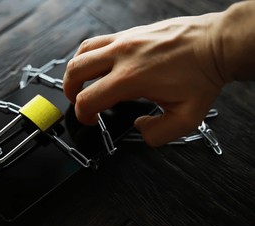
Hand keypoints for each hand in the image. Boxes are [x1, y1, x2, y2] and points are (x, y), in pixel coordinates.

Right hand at [63, 13, 224, 145]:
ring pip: (82, 52)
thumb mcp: (186, 118)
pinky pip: (97, 41)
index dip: (83, 116)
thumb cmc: (203, 76)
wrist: (215, 44)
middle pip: (75, 72)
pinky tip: (98, 65)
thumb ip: (158, 133)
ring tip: (80, 82)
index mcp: (130, 79)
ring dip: (75, 71)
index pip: (87, 100)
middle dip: (70, 92)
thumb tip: (140, 128)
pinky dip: (89, 55)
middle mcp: (121, 55)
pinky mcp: (130, 32)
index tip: (92, 120)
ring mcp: (124, 40)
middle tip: (78, 102)